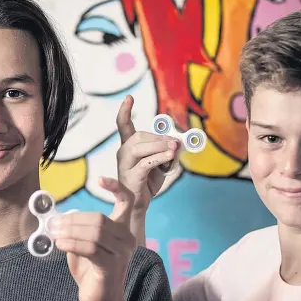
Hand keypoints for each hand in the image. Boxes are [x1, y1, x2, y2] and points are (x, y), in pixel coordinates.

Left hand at [50, 177, 135, 300]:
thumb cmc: (92, 273)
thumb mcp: (83, 247)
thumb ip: (77, 231)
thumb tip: (59, 217)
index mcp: (123, 229)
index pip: (126, 201)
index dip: (115, 187)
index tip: (99, 179)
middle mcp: (127, 238)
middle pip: (99, 218)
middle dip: (72, 219)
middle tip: (53, 223)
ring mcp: (122, 252)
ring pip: (94, 231)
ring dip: (69, 231)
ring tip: (54, 233)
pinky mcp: (112, 265)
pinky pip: (90, 248)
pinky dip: (72, 243)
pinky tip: (59, 244)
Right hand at [116, 95, 178, 214]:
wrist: (138, 203)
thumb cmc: (148, 181)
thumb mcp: (159, 162)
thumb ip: (166, 151)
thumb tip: (177, 142)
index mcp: (128, 146)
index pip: (123, 124)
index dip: (125, 111)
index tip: (129, 97)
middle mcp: (123, 152)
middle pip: (140, 136)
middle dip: (159, 138)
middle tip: (175, 143)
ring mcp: (125, 163)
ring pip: (141, 147)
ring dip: (160, 146)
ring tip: (174, 148)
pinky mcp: (131, 175)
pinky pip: (146, 162)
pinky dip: (160, 158)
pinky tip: (170, 157)